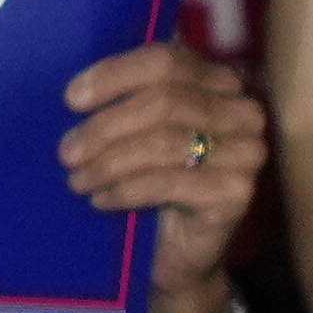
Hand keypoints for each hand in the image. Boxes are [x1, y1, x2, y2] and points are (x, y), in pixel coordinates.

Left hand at [60, 36, 265, 312]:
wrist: (171, 253)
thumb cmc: (143, 185)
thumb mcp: (129, 135)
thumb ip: (118, 103)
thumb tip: (73, 92)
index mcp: (216, 82)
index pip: (166, 60)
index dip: (115, 75)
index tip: (70, 100)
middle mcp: (241, 111)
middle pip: (164, 101)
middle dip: (105, 127)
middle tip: (66, 153)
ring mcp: (246, 151)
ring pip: (165, 141)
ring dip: (109, 162)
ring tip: (78, 180)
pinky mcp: (237, 192)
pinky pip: (170, 182)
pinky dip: (126, 190)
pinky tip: (101, 200)